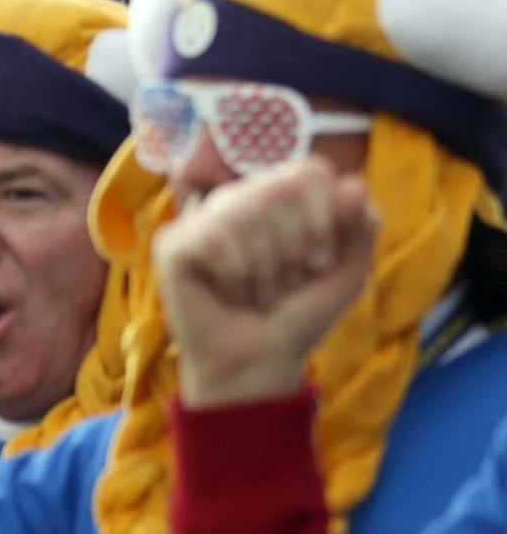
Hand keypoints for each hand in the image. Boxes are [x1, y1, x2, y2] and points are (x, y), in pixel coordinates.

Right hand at [154, 159, 376, 408]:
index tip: (318, 262)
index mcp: (279, 195)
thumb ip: (362, 227)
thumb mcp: (347, 273)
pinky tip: (227, 293)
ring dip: (263, 270)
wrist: (259, 362)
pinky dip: (233, 276)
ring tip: (254, 292)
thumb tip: (353, 185)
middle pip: (280, 189)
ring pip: (246, 214)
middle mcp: (238, 198)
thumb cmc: (297, 315)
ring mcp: (202, 218)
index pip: (309, 171)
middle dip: (294, 249)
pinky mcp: (172, 244)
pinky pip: (213, 239)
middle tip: (282, 283)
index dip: (322, 218)